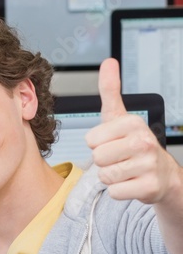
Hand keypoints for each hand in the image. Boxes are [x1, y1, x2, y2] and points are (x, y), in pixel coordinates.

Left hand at [86, 58, 181, 203]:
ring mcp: (148, 164)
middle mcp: (143, 141)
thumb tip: (108, 62)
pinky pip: (115, 191)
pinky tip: (132, 183)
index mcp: (132, 123)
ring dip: (111, 177)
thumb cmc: (134, 145)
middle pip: (97, 158)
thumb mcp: (119, 116)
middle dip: (104, 162)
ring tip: (126, 170)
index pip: (91, 140)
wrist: (162, 174)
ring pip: (105, 176)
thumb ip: (111, 90)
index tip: (113, 143)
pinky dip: (119, 191)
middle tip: (120, 159)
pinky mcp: (149, 187)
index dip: (98, 144)